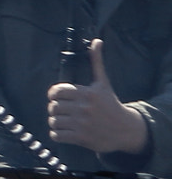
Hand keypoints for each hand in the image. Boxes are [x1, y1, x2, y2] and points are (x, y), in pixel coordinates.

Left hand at [47, 39, 149, 154]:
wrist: (126, 129)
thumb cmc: (111, 104)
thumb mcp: (103, 83)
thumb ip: (96, 62)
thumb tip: (96, 41)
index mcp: (88, 93)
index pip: (57, 91)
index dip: (53, 94)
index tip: (57, 97)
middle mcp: (84, 108)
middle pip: (53, 106)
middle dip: (55, 108)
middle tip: (61, 109)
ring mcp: (82, 123)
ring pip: (53, 121)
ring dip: (55, 121)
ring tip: (63, 120)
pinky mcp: (81, 138)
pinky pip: (56, 135)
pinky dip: (57, 134)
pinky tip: (64, 131)